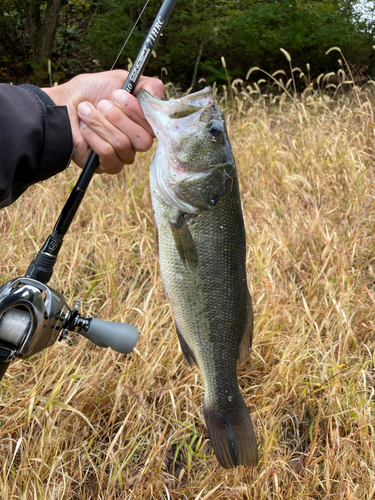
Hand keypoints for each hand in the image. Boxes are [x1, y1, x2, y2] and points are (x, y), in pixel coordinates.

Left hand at [43, 70, 163, 173]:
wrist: (60, 106)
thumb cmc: (88, 93)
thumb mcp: (118, 80)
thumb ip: (144, 84)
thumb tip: (158, 93)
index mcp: (142, 122)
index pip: (154, 125)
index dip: (137, 111)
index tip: (118, 95)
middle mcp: (136, 141)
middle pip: (144, 141)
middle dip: (119, 118)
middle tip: (101, 104)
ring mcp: (122, 155)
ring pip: (124, 145)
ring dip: (101, 124)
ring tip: (86, 112)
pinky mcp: (107, 166)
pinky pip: (109, 154)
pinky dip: (94, 138)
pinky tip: (84, 130)